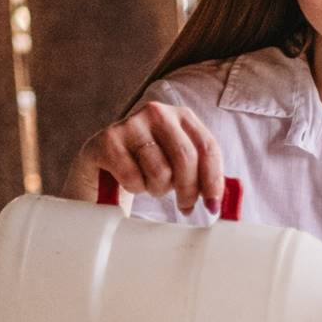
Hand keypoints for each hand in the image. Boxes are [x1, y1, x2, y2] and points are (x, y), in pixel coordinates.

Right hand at [61, 99, 224, 215]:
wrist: (101, 166)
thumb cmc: (146, 167)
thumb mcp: (178, 166)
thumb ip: (201, 175)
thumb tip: (220, 202)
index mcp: (182, 116)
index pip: (208, 147)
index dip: (213, 180)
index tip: (213, 206)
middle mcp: (158, 113)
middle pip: (186, 158)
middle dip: (188, 191)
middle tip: (184, 207)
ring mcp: (131, 123)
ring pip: (160, 171)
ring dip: (158, 190)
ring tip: (150, 186)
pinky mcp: (108, 140)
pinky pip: (133, 177)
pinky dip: (134, 188)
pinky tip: (128, 181)